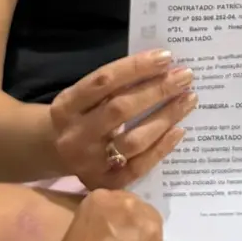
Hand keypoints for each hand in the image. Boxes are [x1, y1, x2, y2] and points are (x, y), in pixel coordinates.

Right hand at [44, 188, 174, 240]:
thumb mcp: (75, 236)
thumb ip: (97, 226)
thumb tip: (110, 236)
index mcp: (104, 200)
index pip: (117, 201)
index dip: (115, 220)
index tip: (110, 235)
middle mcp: (134, 211)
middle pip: (141, 213)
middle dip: (135, 229)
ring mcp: (154, 236)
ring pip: (154, 238)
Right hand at [49, 50, 194, 188]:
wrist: (53, 154)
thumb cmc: (79, 116)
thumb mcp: (81, 97)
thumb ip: (111, 85)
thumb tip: (159, 68)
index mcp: (66, 106)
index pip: (103, 81)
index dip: (136, 67)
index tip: (165, 57)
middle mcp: (75, 135)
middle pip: (121, 110)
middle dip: (157, 90)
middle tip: (185, 76)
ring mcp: (90, 162)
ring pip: (133, 140)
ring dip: (165, 117)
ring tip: (188, 99)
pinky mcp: (105, 183)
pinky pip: (139, 166)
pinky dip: (162, 147)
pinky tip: (179, 130)